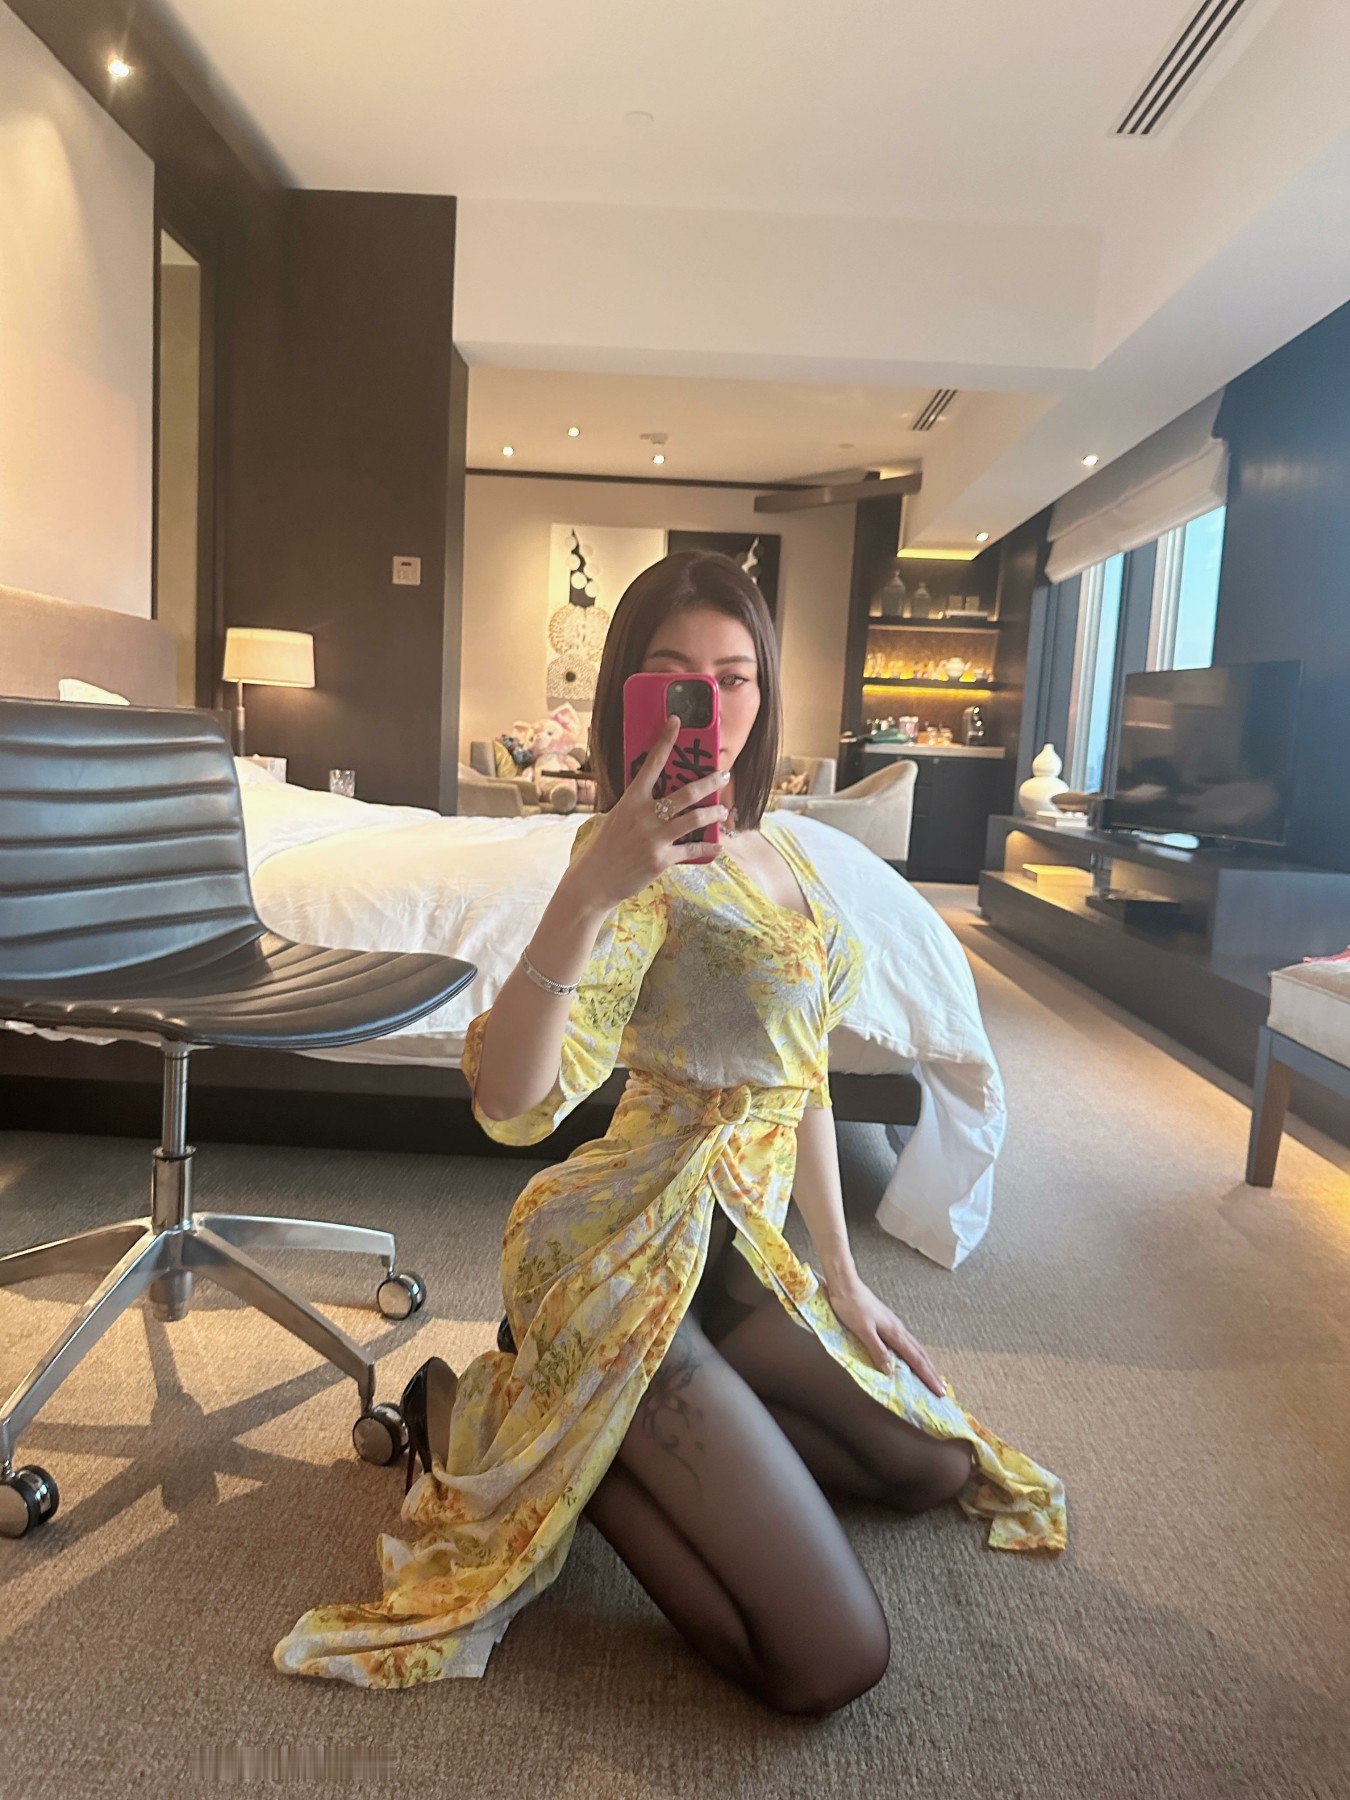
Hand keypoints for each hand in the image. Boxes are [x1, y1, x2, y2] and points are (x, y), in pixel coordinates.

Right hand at [566, 713, 730, 913]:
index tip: (676, 722)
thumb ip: (637, 807)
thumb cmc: (604, 848)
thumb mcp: (616, 818)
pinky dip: (708, 847)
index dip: (665, 740)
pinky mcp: (662, 859)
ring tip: (723, 811)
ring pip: (695, 819)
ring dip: (714, 814)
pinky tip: (718, 845)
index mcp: (631, 800)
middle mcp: (645, 815)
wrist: (593, 881)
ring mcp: (654, 837)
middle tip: (724, 776)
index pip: (651, 763)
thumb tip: (661, 798)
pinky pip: (693, 850)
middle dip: (710, 781)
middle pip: (686, 792)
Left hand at [820, 1270, 946, 1396]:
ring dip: (926, 1363)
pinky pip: (907, 1342)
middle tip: (943, 1389)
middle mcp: (898, 1329)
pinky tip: (912, 1357)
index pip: (916, 1359)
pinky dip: (915, 1354)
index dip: (928, 1376)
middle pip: (921, 1354)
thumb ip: (877, 1350)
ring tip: (933, 1376)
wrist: (845, 1284)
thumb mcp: (863, 1330)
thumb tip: (891, 1371)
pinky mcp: (887, 1322)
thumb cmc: (851, 1306)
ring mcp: (894, 1325)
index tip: (940, 1391)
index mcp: (895, 1332)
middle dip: (932, 1372)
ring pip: (916, 1348)